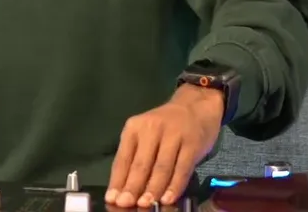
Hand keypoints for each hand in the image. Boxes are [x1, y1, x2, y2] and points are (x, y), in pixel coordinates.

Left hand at [106, 85, 222, 207]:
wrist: (196, 106)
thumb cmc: (166, 126)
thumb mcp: (145, 135)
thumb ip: (135, 158)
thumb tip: (123, 189)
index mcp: (135, 128)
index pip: (123, 158)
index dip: (117, 181)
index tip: (112, 199)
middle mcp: (152, 129)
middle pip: (141, 164)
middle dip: (132, 187)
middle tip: (125, 205)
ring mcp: (174, 135)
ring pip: (161, 167)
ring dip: (153, 189)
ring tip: (145, 205)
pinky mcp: (192, 143)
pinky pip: (182, 169)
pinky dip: (174, 186)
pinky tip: (168, 198)